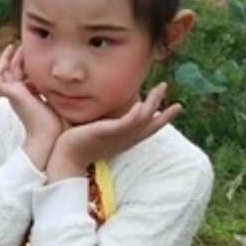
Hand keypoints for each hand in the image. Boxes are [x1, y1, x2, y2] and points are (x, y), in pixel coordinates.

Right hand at [0, 44, 64, 167]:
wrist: (50, 138)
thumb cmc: (60, 127)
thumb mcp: (63, 103)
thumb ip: (66, 93)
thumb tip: (83, 83)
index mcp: (29, 99)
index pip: (24, 79)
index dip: (28, 67)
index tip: (38, 55)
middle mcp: (19, 96)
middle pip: (13, 72)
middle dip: (18, 59)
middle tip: (26, 45)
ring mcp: (13, 94)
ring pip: (5, 71)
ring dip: (10, 58)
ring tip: (18, 45)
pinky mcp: (11, 93)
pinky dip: (2, 63)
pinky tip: (11, 50)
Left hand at [46, 83, 180, 181]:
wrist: (65, 156)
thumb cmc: (77, 144)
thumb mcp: (98, 132)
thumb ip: (105, 122)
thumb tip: (104, 111)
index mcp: (124, 138)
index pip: (148, 128)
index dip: (163, 119)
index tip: (176, 108)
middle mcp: (125, 138)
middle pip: (151, 125)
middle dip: (166, 114)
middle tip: (179, 103)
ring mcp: (118, 136)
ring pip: (142, 118)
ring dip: (154, 103)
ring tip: (161, 88)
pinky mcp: (108, 132)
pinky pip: (126, 123)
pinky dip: (135, 115)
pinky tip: (142, 104)